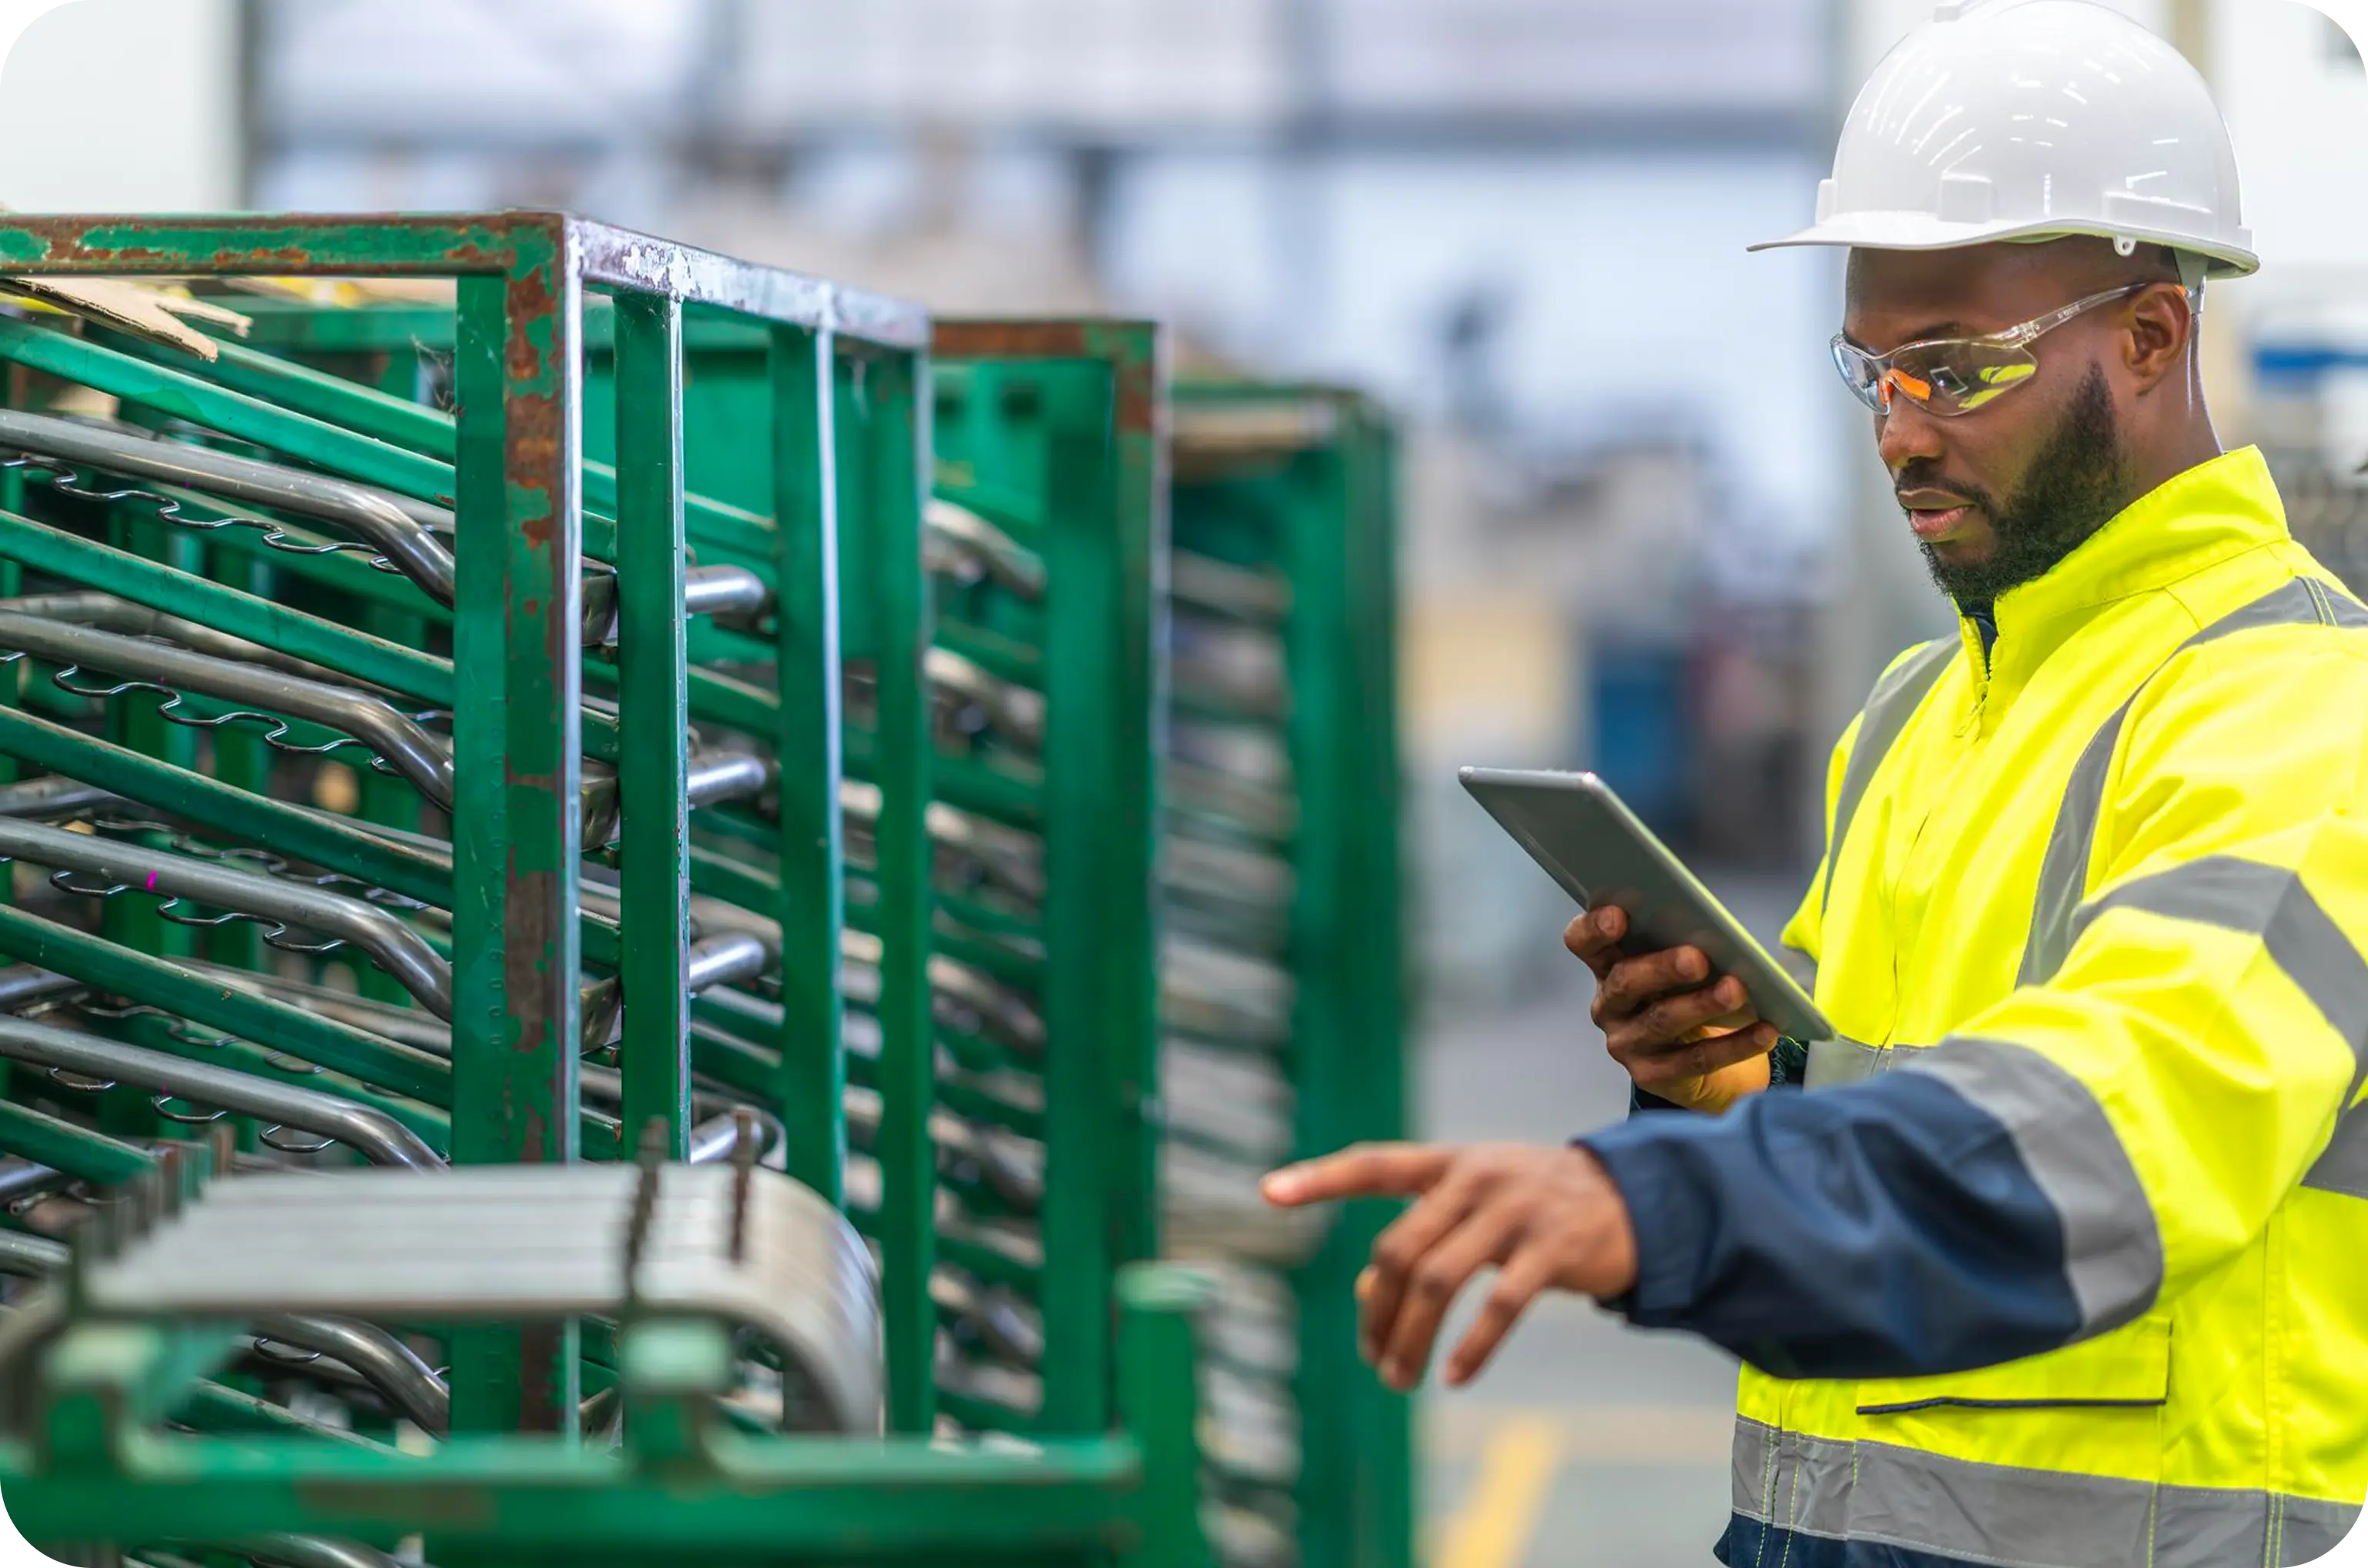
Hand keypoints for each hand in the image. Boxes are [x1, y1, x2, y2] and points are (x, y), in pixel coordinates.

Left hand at [1261, 1142, 1636, 1391]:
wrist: (1633, 1197)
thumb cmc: (1532, 1208)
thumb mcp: (1477, 1210)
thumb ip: (1423, 1241)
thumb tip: (1369, 1305)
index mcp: (1449, 1163)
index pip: (1373, 1164)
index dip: (1320, 1178)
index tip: (1267, 1192)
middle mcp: (1475, 1177)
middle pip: (1399, 1248)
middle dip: (1376, 1312)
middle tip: (1371, 1359)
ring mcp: (1516, 1209)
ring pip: (1439, 1279)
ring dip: (1411, 1337)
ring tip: (1398, 1378)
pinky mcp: (1554, 1247)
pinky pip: (1502, 1303)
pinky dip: (1473, 1345)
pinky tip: (1454, 1376)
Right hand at [1564, 905, 1777, 1113]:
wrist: (1693, 1060)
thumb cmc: (1684, 995)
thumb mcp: (1675, 969)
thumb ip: (1679, 947)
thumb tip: (1716, 934)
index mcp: (1608, 966)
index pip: (1583, 943)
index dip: (1594, 929)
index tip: (1619, 915)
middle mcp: (1609, 1005)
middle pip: (1625, 982)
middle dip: (1660, 968)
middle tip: (1697, 959)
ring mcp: (1627, 1042)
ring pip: (1660, 1021)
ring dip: (1701, 1005)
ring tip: (1735, 991)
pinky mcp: (1651, 1075)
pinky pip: (1695, 1059)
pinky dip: (1734, 1045)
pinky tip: (1763, 1031)